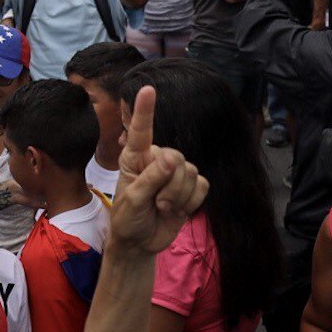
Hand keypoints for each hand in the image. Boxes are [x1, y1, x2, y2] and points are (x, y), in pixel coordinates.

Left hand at [107, 85, 207, 254]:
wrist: (140, 242)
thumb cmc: (128, 218)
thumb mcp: (132, 200)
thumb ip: (150, 178)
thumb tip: (172, 158)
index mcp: (135, 157)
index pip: (141, 131)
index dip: (145, 110)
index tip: (147, 89)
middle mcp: (157, 159)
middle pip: (177, 158)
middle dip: (170, 184)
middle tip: (156, 203)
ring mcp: (175, 173)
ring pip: (191, 172)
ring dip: (179, 196)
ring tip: (163, 207)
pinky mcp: (190, 187)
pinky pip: (203, 186)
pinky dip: (192, 201)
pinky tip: (178, 210)